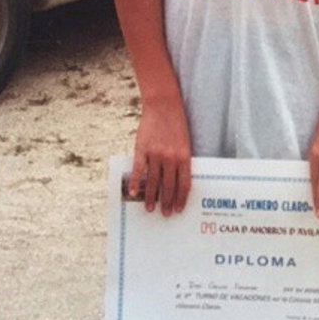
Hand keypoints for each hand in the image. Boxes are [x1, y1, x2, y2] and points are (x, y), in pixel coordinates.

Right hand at [130, 96, 191, 215]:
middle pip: (168, 186)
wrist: (163, 105)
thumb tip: (177, 181)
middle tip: (165, 214)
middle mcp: (171, 157)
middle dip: (167, 202)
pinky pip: (138, 170)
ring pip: (153, 182)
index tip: (178, 209)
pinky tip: (133, 193)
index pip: (184, 184)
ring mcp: (155, 154)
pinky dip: (135, 183)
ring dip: (151, 197)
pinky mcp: (142, 149)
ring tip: (150, 209)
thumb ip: (181, 160)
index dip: (181, 199)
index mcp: (184, 156)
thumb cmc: (176, 124)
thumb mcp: (185, 142)